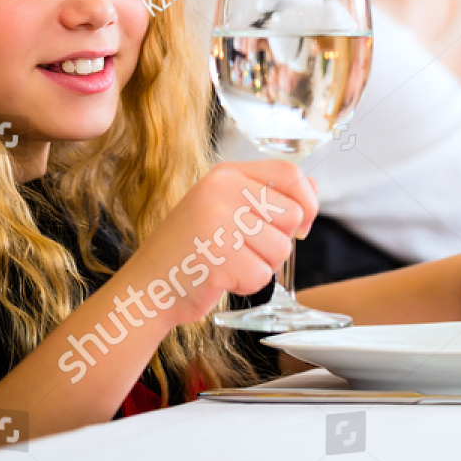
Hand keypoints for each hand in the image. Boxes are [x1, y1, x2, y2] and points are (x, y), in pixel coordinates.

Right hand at [123, 161, 317, 326]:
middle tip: (244, 248)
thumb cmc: (190, 248)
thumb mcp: (224, 207)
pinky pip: (262, 275)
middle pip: (291, 215)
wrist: (147, 286)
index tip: (302, 223)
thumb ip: (267, 195)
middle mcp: (222, 192)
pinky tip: (221, 278)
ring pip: (281, 248)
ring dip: (262, 264)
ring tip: (228, 262)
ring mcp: (220, 224)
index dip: (307, 200)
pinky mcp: (220, 259)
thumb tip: (313, 189)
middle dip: (278, 240)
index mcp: (225, 175)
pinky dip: (247, 284)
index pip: (290, 174)